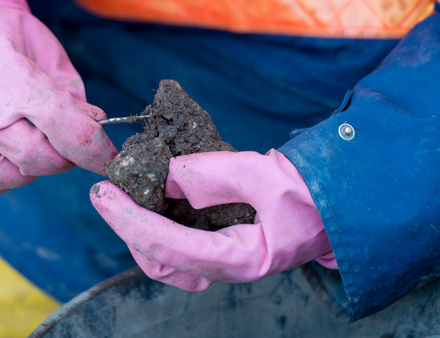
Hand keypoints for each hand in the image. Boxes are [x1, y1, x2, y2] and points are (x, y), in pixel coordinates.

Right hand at [0, 0, 116, 198]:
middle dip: (65, 157)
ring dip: (31, 169)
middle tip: (66, 142)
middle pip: (41, 159)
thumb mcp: (45, 48)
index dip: (97, 151)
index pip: (71, 132)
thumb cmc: (0, 36)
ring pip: (8, 177)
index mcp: (18, 84)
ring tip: (32, 144)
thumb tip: (94, 124)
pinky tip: (6, 159)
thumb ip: (71, 90)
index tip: (108, 157)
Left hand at [91, 150, 335, 289]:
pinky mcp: (222, 246)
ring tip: (125, 195)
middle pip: (162, 263)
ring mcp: (224, 260)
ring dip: (140, 230)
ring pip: (168, 260)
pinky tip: (152, 201)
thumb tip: (162, 177)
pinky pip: (179, 246)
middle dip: (129, 230)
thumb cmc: (312, 191)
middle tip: (108, 193)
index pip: (172, 247)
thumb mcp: (264, 173)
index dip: (131, 221)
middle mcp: (229, 267)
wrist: (337, 202)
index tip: (103, 194)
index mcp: (243, 257)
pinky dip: (158, 226)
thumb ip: (212, 174)